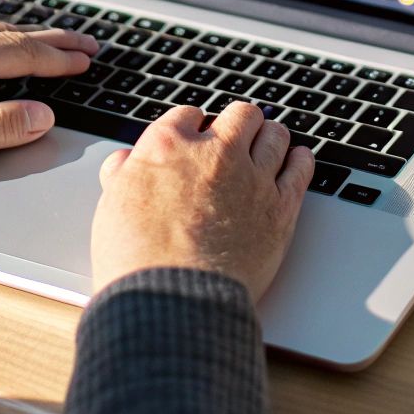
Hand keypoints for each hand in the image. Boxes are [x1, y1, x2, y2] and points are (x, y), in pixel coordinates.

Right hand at [92, 102, 313, 300]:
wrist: (172, 299)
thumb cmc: (136, 259)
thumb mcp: (112, 206)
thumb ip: (123, 174)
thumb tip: (125, 161)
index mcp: (169, 145)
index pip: (190, 114)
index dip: (194, 125)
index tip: (198, 135)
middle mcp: (214, 152)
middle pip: (240, 115)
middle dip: (238, 124)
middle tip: (237, 137)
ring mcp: (252, 177)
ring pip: (275, 135)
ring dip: (270, 137)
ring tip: (268, 144)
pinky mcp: (280, 206)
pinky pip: (301, 168)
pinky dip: (300, 160)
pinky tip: (297, 160)